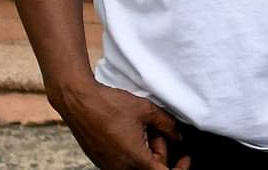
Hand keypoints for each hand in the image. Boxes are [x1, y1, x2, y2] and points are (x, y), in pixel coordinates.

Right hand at [52, 79, 189, 169]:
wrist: (82, 104)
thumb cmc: (112, 106)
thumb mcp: (147, 110)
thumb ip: (168, 125)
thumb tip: (179, 136)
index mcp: (135, 160)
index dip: (179, 167)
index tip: (186, 156)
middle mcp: (121, 169)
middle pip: (151, 169)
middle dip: (161, 151)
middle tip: (157, 130)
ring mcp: (110, 168)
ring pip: (139, 167)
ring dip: (147, 152)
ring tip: (143, 129)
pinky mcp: (103, 163)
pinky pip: (125, 164)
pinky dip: (134, 153)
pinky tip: (132, 134)